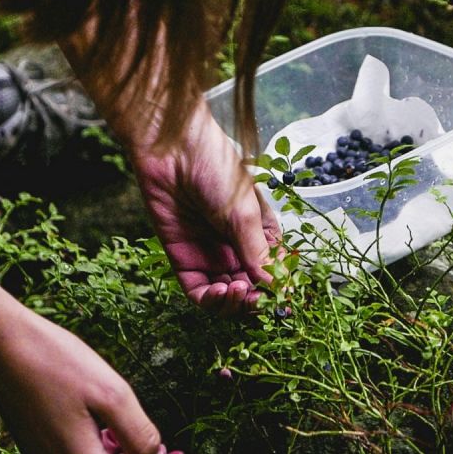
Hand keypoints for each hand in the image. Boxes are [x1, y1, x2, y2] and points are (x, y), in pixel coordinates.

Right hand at [0, 218, 162, 453]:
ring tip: (122, 427)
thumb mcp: (110, 393)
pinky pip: (73, 451)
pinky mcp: (34, 445)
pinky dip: (92, 442)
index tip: (169, 450)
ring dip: (111, 448)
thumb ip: (137, 432)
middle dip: (128, 451)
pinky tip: (99, 420)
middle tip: (148, 440)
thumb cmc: (55, 362)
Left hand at [131, 99, 281, 314]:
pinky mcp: (183, 258)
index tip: (281, 302)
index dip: (277, 290)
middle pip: (250, 289)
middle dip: (253, 299)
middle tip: (254, 299)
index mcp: (260, 233)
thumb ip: (257, 253)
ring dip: (233, 302)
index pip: (273, 272)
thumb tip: (275, 288)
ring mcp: (210, 253)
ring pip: (225, 295)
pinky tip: (219, 292)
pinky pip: (198, 290)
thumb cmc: (216, 169)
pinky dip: (210, 299)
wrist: (171, 150)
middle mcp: (237, 246)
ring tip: (236, 291)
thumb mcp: (244, 213)